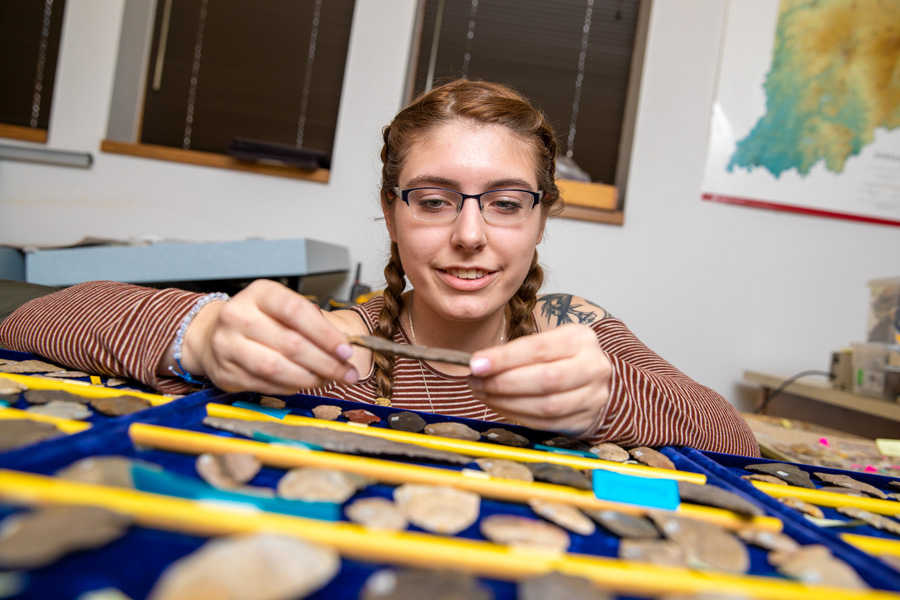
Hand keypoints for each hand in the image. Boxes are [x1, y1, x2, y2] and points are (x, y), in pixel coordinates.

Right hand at [175, 280, 357, 393]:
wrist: (211, 334)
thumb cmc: (257, 320)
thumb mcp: (282, 308)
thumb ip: (311, 322)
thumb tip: (344, 345)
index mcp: (259, 293)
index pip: (296, 311)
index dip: (325, 334)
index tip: (346, 350)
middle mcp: (238, 315)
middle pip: (290, 343)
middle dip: (325, 362)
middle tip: (345, 372)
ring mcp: (227, 344)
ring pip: (276, 367)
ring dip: (309, 378)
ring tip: (327, 379)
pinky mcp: (225, 371)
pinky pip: (266, 384)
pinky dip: (290, 387)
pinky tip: (304, 383)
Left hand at [467, 324, 610, 435]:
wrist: (594, 378)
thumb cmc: (562, 356)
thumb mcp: (547, 342)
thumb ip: (517, 352)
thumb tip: (479, 364)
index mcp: (580, 339)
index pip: (538, 348)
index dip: (505, 358)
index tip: (476, 364)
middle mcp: (592, 366)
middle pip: (545, 379)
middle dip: (503, 383)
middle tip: (475, 382)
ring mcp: (593, 396)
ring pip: (546, 405)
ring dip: (507, 402)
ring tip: (483, 394)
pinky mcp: (585, 419)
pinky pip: (546, 423)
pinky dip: (518, 416)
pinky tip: (500, 406)